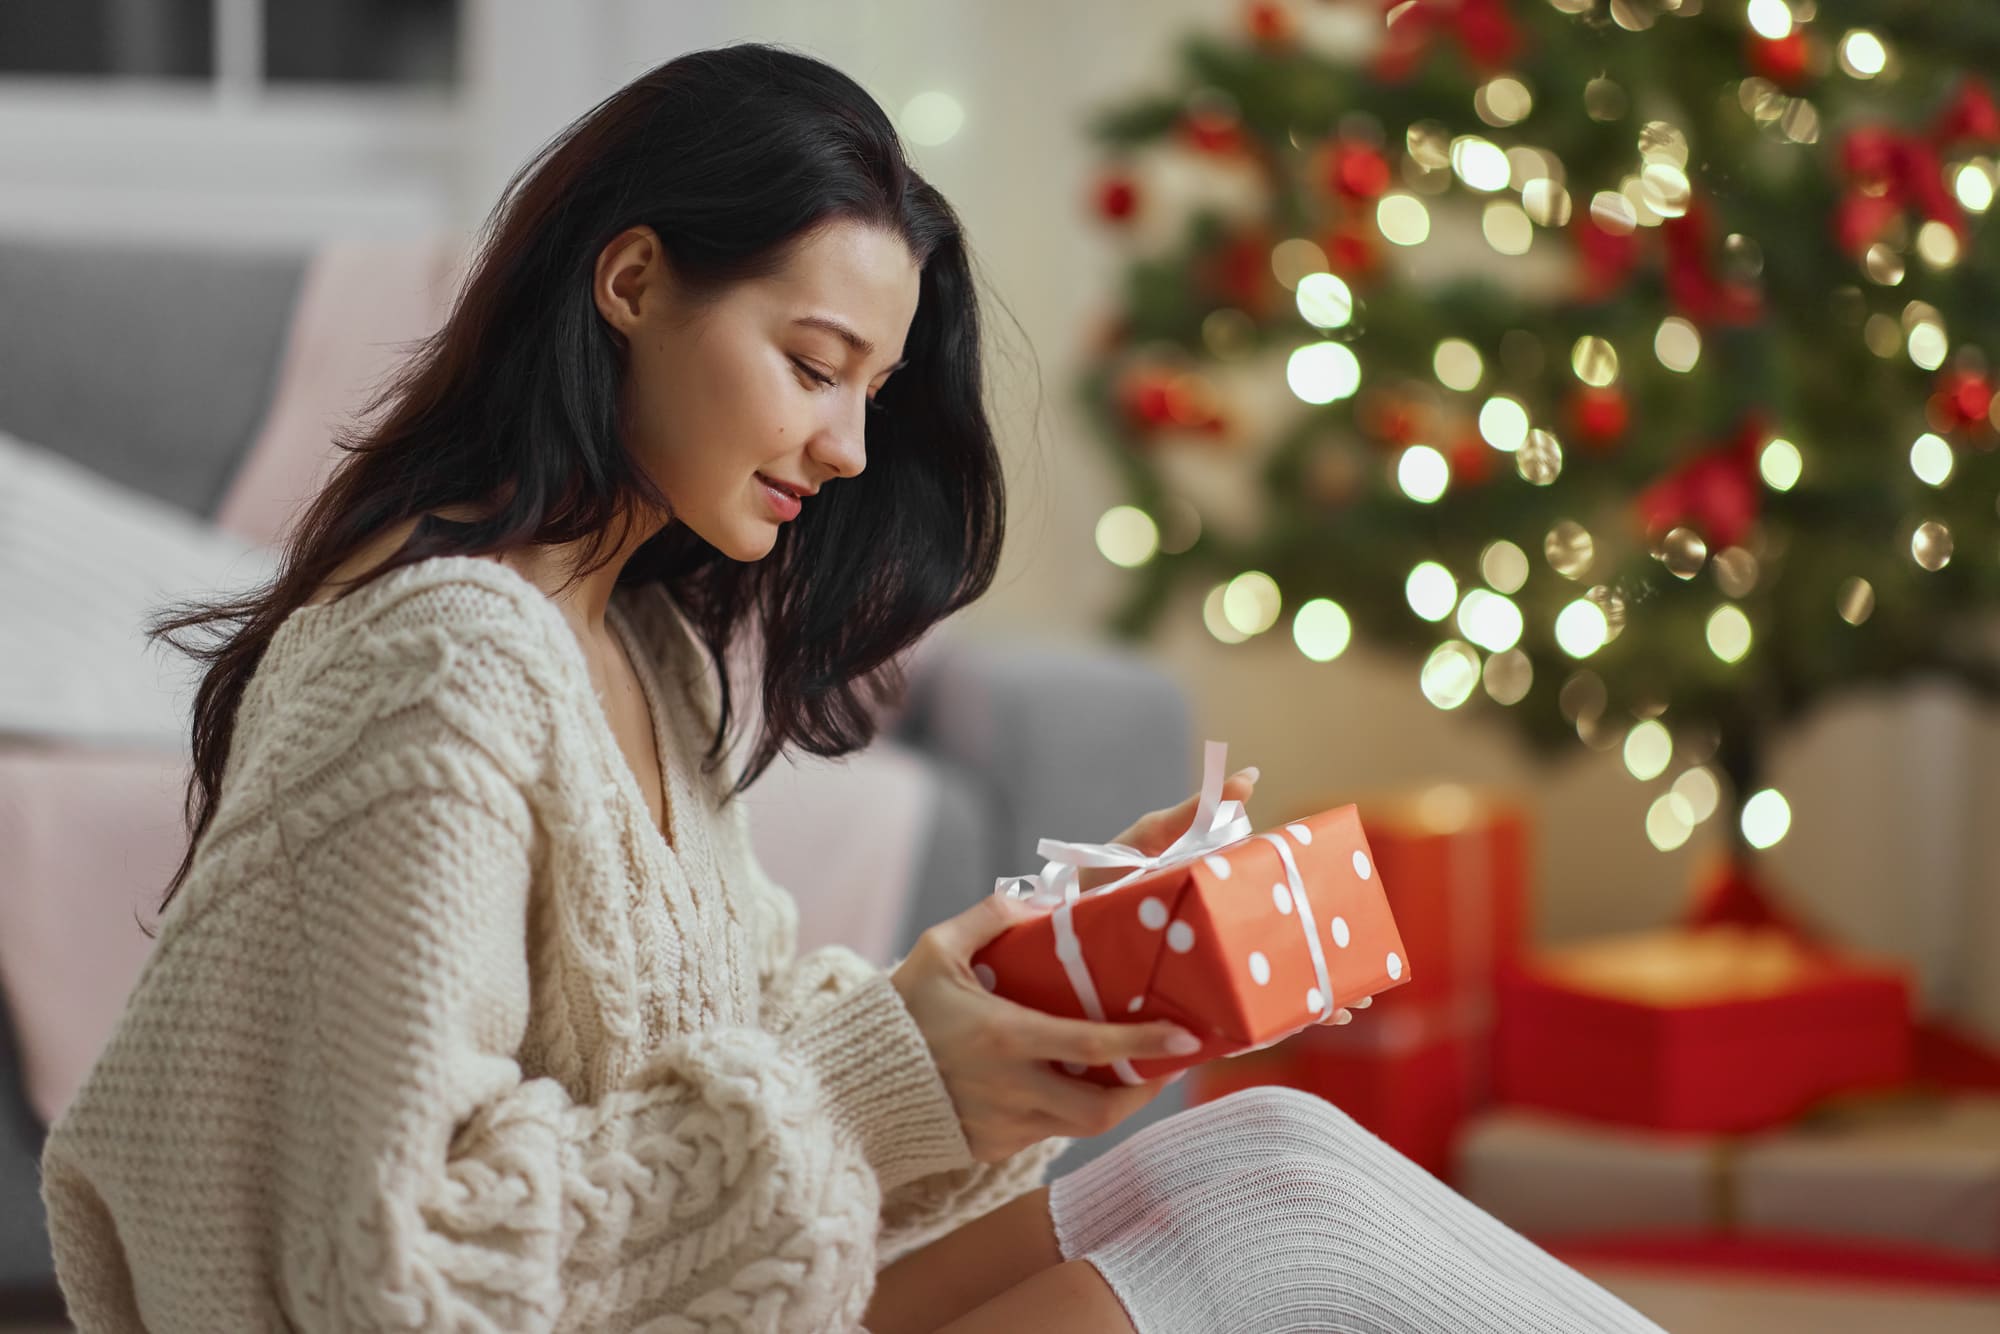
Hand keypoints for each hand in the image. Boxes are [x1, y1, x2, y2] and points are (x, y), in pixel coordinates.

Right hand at [889, 892, 1199, 1163]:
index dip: (1144, 1044)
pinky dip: (1065, 1109)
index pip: (1091, 1046)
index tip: (1185, 1037)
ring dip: (1109, 1100)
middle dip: (1143, 1091)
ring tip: (1125, 1068)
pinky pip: (1046, 1132)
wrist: (849, 1087)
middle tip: (1164, 1062)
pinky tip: (1066, 1081)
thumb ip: (990, 917)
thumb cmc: (896, 1013)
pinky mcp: (994, 1147)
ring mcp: (1004, 1126)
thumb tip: (1041, 900)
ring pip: (1080, 1126)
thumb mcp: (936, 950)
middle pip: (1103, 1111)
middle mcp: (1011, 1090)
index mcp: (1004, 1038)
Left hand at [1087, 766, 1354, 1028]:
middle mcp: (1219, 940)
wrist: (1051, 945)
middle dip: (1330, 967)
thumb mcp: (1147, 842)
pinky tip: (1302, 1028)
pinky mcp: (1190, 1009)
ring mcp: (1207, 976)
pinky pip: (1239, 1020)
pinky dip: (1273, 1024)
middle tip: (1368, 977)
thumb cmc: (1101, 884)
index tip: (1354, 916)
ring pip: (1273, 990)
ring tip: (1351, 1007)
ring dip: (1314, 999)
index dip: (1318, 913)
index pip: (1279, 905)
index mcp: (1217, 900)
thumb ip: (1192, 813)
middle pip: (1286, 954)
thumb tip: (1249, 777)